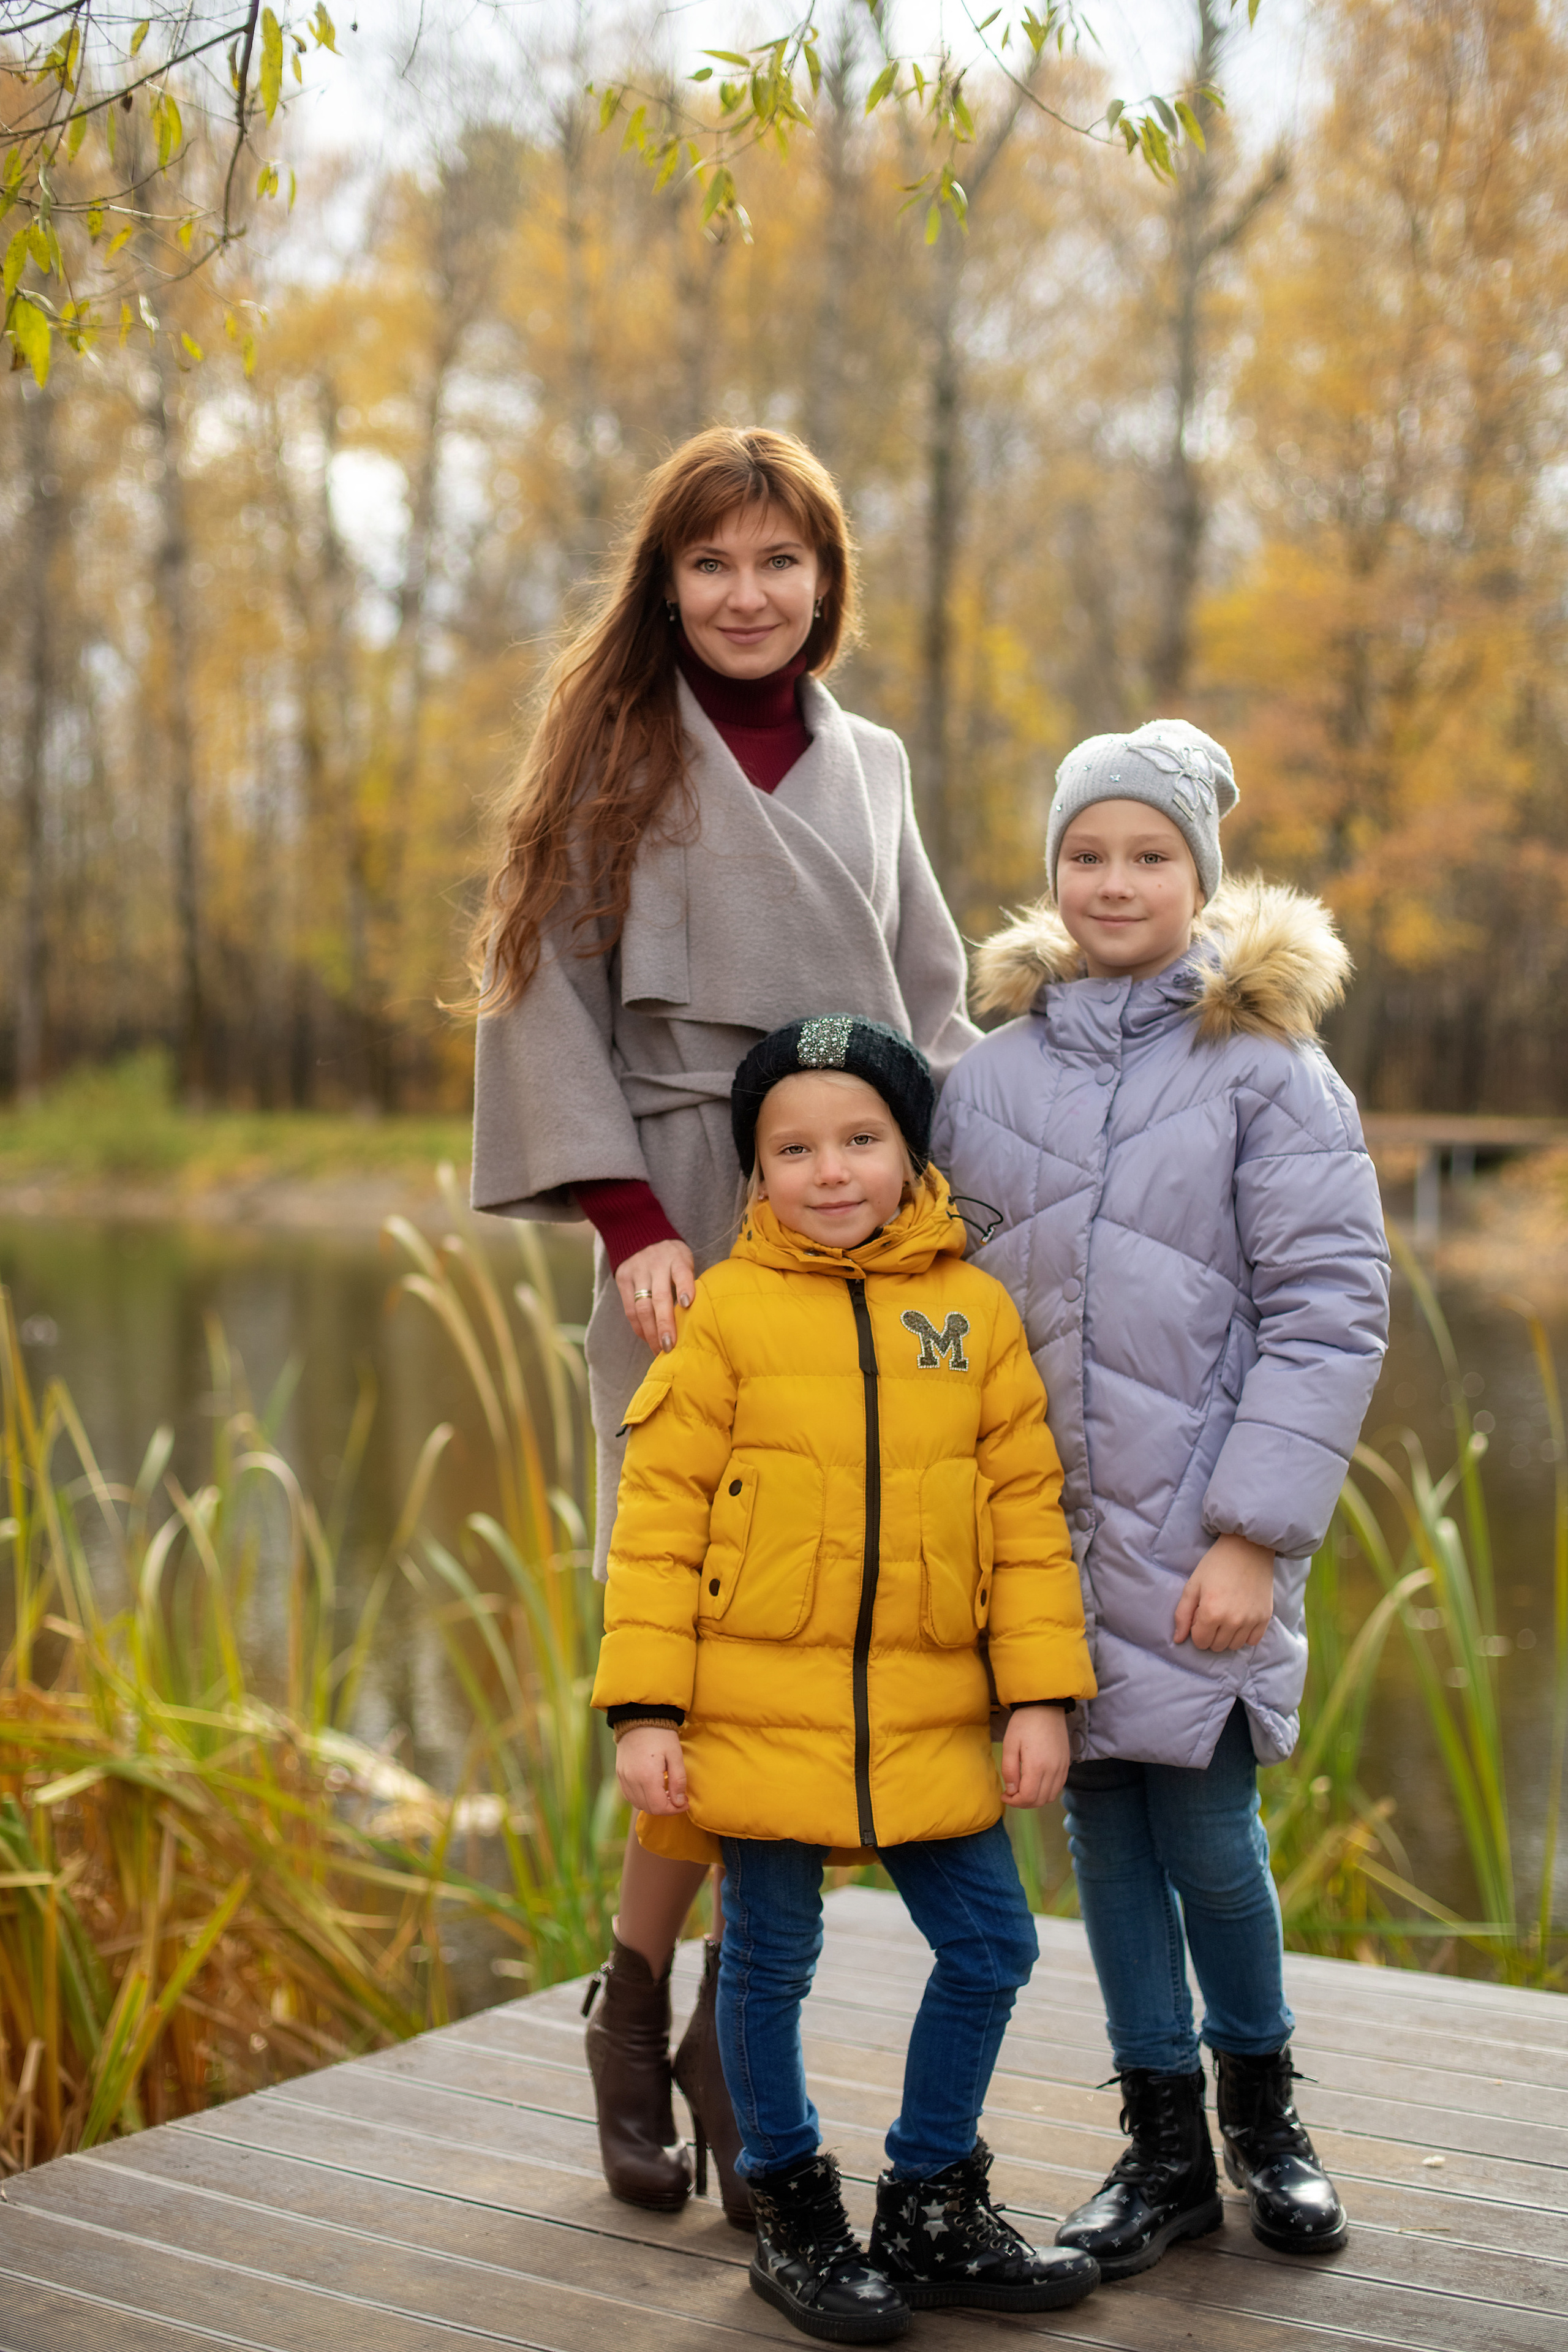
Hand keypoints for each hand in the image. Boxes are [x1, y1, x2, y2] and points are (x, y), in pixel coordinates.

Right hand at [616, 1238, 695, 1355]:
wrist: (638, 1233)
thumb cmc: (671, 1255)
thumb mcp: (684, 1258)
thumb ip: (688, 1281)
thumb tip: (697, 1316)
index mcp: (676, 1258)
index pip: (681, 1273)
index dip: (684, 1288)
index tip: (688, 1305)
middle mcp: (656, 1265)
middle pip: (659, 1298)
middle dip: (665, 1324)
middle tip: (671, 1347)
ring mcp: (638, 1273)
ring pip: (642, 1307)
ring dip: (650, 1332)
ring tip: (659, 1350)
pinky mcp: (623, 1279)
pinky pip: (629, 1309)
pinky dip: (639, 1327)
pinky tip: (647, 1339)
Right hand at [616, 1725, 687, 1813]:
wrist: (640, 1717)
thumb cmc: (661, 1735)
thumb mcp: (675, 1756)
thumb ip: (678, 1781)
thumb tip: (679, 1803)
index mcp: (647, 1776)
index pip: (659, 1807)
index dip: (674, 1810)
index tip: (685, 1803)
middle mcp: (632, 1780)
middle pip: (648, 1808)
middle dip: (665, 1808)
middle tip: (678, 1798)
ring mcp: (623, 1777)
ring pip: (638, 1804)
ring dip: (653, 1804)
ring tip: (666, 1793)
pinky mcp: (620, 1774)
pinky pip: (629, 1795)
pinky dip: (642, 1798)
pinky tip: (653, 1789)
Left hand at [1001, 1705, 1070, 1807]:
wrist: (1045, 1707)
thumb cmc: (1024, 1723)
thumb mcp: (1009, 1744)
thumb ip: (1009, 1770)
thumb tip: (1011, 1791)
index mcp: (1037, 1766)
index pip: (1028, 1797)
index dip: (1014, 1802)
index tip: (1004, 1795)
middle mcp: (1053, 1770)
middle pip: (1039, 1801)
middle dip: (1023, 1802)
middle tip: (1011, 1794)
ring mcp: (1062, 1768)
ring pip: (1050, 1797)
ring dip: (1035, 1799)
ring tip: (1022, 1789)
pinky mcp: (1066, 1764)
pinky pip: (1058, 1787)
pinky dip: (1046, 1791)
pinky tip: (1036, 1783)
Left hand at [1174, 1533, 1275, 1651]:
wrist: (1247, 1549)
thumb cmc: (1215, 1565)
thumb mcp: (1192, 1586)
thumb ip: (1182, 1615)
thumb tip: (1178, 1640)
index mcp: (1211, 1613)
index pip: (1200, 1642)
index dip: (1196, 1630)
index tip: (1199, 1615)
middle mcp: (1232, 1621)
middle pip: (1217, 1646)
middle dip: (1210, 1634)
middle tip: (1212, 1614)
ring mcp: (1251, 1621)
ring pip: (1234, 1646)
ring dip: (1227, 1636)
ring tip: (1226, 1616)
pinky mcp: (1265, 1618)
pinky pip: (1253, 1641)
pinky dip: (1245, 1635)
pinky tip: (1240, 1619)